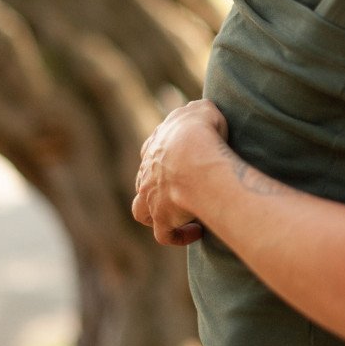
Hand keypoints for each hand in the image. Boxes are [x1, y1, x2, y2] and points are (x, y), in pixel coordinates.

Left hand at [131, 99, 229, 245]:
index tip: (186, 161)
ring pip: (142, 211)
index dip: (166, 158)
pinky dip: (178, 235)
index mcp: (153, 147)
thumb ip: (199, 110)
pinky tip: (196, 232)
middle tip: (185, 188)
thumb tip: (202, 110)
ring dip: (157, 214)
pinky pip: (165, 234)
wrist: (194, 158)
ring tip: (181, 214)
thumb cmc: (200, 132)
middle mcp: (146, 174)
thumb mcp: (202, 110)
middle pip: (145, 183)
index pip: (152, 152)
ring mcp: (151, 199)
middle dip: (159, 187)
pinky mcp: (163, 219)